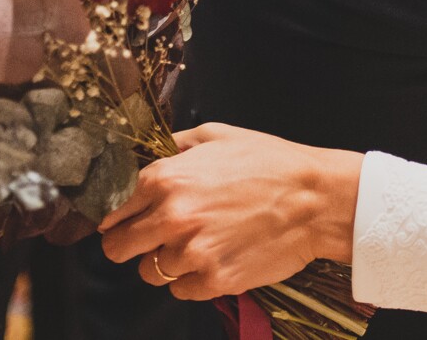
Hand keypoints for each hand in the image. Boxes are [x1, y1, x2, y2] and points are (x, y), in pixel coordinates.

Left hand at [99, 124, 362, 300]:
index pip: (109, 210)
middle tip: (153, 237)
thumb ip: (174, 146)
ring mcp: (192, 253)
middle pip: (116, 249)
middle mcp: (171, 218)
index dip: (114, 216)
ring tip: (197, 243)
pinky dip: (192, 279)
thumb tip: (142, 154)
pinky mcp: (214, 280)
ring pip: (149, 273)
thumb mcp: (217, 135)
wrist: (316, 199)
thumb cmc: (270, 163)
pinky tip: (214, 257)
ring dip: (166, 261)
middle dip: (130, 243)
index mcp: (165, 179)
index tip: (123, 220)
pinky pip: (180, 290)